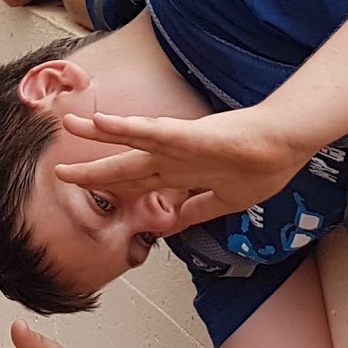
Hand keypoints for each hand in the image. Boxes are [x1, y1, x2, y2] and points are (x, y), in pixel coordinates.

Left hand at [48, 105, 306, 225]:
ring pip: (130, 140)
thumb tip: (173, 225)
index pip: (138, 185)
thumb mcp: (223, 200)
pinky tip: (102, 122)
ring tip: (70, 124)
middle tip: (61, 174)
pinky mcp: (191, 135)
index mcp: (181, 174)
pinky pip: (152, 131)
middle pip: (125, 167)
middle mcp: (174, 158)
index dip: (112, 191)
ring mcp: (180, 145)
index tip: (89, 194)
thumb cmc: (263, 165)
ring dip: (98, 136)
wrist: (286, 144)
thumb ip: (194, 210)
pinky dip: (125, 128)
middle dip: (92, 172)